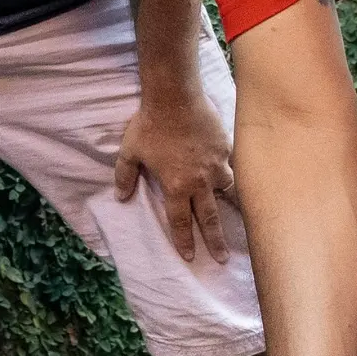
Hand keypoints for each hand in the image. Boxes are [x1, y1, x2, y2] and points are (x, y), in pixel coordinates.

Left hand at [115, 92, 234, 262]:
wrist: (175, 96)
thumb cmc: (150, 124)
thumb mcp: (130, 151)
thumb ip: (125, 176)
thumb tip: (120, 196)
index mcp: (176, 186)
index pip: (180, 221)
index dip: (184, 241)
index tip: (190, 257)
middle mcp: (200, 181)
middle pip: (210, 218)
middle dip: (215, 240)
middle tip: (222, 258)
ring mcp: (216, 164)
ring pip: (227, 189)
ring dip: (229, 202)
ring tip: (236, 211)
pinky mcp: (225, 147)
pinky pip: (230, 163)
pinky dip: (230, 169)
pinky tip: (231, 169)